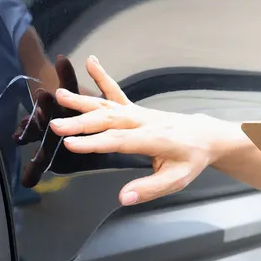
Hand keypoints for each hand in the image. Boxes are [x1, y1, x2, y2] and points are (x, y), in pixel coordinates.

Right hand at [48, 56, 234, 204]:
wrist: (205, 136)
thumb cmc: (191, 159)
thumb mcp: (176, 180)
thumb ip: (148, 189)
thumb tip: (124, 197)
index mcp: (153, 139)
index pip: (118, 141)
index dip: (93, 143)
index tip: (70, 145)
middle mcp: (142, 121)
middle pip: (107, 121)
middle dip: (80, 123)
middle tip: (56, 126)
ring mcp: (137, 113)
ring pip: (106, 106)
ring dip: (82, 101)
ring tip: (59, 95)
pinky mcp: (135, 109)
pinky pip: (115, 92)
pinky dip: (102, 77)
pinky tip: (91, 63)